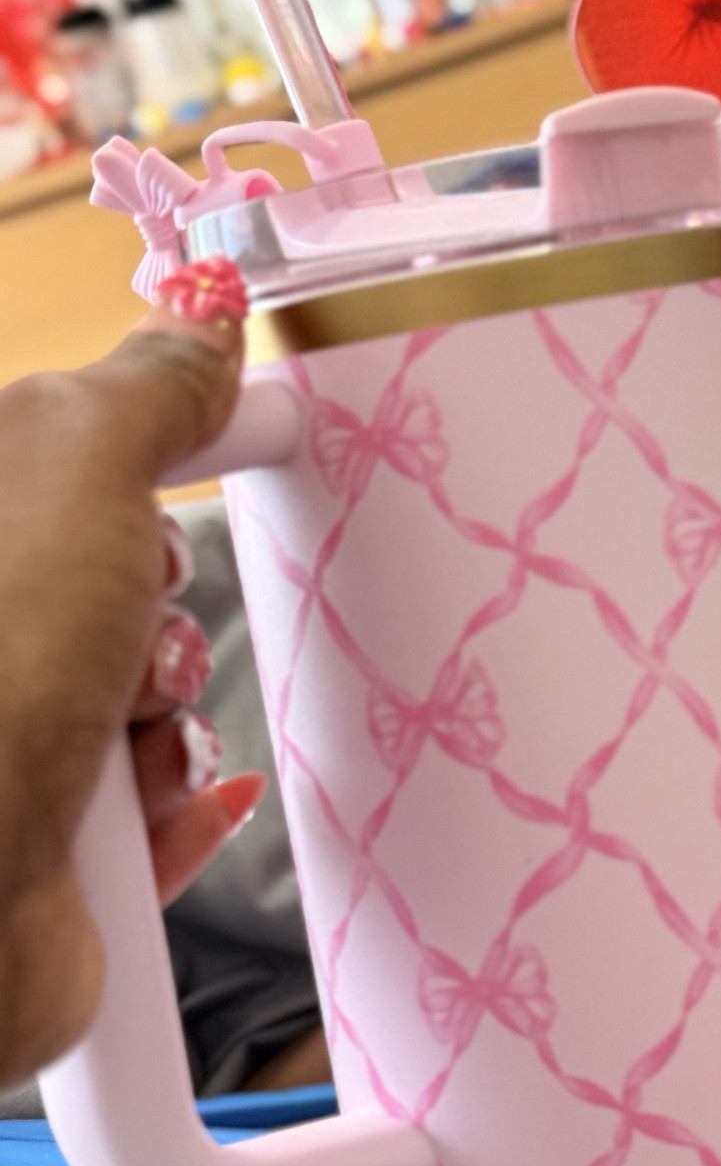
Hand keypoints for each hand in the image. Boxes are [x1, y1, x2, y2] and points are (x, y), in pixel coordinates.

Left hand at [0, 258, 261, 1083]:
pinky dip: (172, 801)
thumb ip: (146, 387)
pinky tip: (147, 809)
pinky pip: (153, 798)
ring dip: (164, 713)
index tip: (250, 424)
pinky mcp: (39, 844)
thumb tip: (208, 320)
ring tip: (118, 738)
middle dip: (156, 601)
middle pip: (118, 573)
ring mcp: (2, 740)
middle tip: (127, 617)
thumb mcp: (71, 467)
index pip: (76, 448)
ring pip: (146, 688)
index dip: (168, 433)